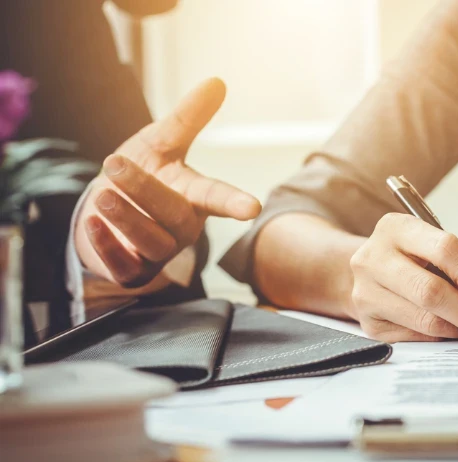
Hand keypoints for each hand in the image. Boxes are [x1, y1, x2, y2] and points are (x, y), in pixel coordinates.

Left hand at [75, 78, 260, 287]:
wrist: (110, 212)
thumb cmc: (146, 175)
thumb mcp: (161, 142)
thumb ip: (188, 117)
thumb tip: (217, 81)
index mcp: (193, 196)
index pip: (216, 197)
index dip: (233, 202)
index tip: (251, 208)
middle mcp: (182, 227)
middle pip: (174, 214)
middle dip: (145, 191)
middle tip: (115, 163)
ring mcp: (159, 251)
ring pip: (151, 242)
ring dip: (126, 219)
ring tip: (102, 196)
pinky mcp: (134, 271)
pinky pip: (124, 265)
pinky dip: (106, 245)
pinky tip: (92, 224)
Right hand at [349, 213, 457, 341]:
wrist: (378, 276)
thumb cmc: (425, 260)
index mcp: (397, 228)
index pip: (445, 249)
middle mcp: (373, 258)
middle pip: (431, 291)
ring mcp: (365, 293)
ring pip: (424, 320)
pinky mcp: (369, 323)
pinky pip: (415, 338)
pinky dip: (442, 338)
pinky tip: (453, 332)